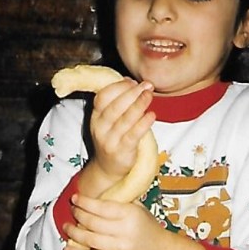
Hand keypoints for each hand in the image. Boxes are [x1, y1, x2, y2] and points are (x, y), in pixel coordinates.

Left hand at [63, 192, 163, 249]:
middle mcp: (124, 232)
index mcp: (130, 214)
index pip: (101, 207)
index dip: (84, 202)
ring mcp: (118, 249)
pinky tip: (68, 248)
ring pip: (88, 240)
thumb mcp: (137, 207)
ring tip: (66, 226)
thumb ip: (118, 200)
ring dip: (73, 232)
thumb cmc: (147, 225)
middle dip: (77, 215)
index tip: (75, 198)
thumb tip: (95, 193)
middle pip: (92, 222)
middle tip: (72, 210)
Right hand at [85, 78, 154, 192]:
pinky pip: (133, 135)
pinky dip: (143, 124)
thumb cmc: (113, 138)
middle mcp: (100, 128)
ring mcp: (110, 141)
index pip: (103, 97)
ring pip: (125, 120)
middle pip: (114, 106)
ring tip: (150, 96)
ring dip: (139, 105)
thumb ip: (117, 101)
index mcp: (96, 116)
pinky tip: (152, 115)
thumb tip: (130, 81)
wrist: (107, 168)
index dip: (118, 87)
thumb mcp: (110, 119)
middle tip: (147, 86)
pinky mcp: (121, 152)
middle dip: (132, 93)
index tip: (133, 82)